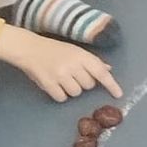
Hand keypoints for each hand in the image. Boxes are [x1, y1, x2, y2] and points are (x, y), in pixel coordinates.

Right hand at [0, 25, 122, 102]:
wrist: (28, 48)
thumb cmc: (53, 49)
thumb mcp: (74, 50)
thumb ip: (91, 61)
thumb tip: (108, 69)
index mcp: (81, 55)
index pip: (101, 72)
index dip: (111, 84)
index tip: (119, 94)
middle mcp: (72, 65)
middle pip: (89, 86)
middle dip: (83, 83)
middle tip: (71, 74)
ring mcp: (60, 75)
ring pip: (76, 93)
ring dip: (70, 89)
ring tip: (61, 78)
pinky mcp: (49, 84)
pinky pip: (62, 98)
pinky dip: (59, 94)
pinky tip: (54, 84)